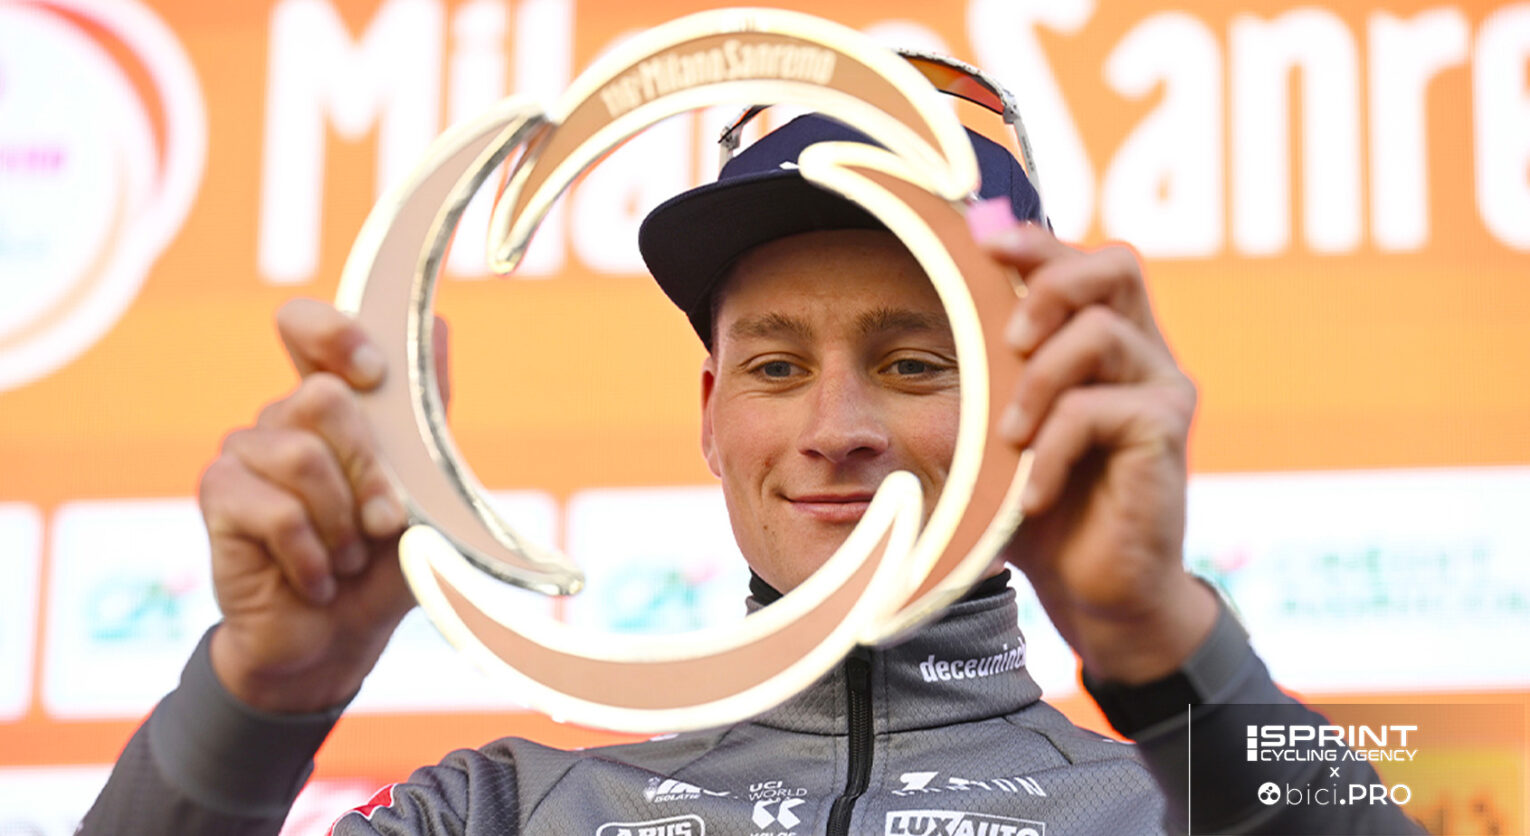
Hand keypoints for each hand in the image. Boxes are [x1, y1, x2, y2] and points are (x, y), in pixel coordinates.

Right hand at [201, 299, 448, 712]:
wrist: (336, 640)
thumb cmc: (384, 560)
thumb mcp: (425, 488)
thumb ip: (427, 412)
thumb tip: (435, 326)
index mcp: (331, 406)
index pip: (305, 328)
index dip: (333, 334)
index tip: (373, 373)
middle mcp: (281, 418)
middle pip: (322, 398)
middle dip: (369, 469)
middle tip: (384, 522)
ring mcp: (243, 454)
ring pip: (303, 457)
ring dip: (343, 522)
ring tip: (348, 556)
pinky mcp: (218, 497)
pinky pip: (278, 512)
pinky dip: (313, 557)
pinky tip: (317, 579)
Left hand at [975, 217, 1215, 684]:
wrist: (1099, 593)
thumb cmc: (1047, 510)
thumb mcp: (1003, 436)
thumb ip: (988, 382)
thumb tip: (932, 327)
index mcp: (1109, 343)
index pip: (1086, 263)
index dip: (1039, 243)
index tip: (983, 244)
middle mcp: (1145, 354)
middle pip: (1117, 264)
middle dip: (1051, 283)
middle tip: (1010, 342)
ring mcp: (1162, 390)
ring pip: (1099, 334)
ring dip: (1038, 383)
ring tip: (1010, 441)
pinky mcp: (1166, 432)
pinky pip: (1098, 410)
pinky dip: (1052, 449)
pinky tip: (1033, 493)